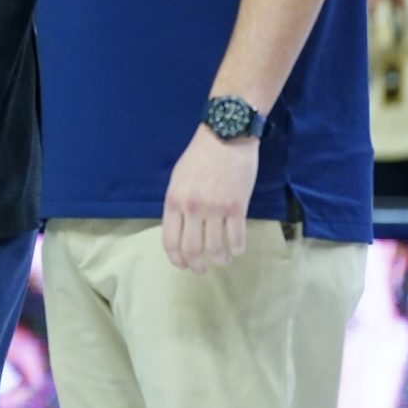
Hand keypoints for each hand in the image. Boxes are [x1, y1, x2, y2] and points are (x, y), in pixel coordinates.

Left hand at [161, 125, 260, 272]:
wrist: (227, 137)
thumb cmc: (200, 156)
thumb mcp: (178, 178)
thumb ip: (178, 203)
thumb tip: (180, 228)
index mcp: (174, 201)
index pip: (170, 240)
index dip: (176, 258)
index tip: (183, 265)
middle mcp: (192, 208)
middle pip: (192, 250)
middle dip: (196, 265)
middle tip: (202, 270)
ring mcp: (215, 209)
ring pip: (216, 248)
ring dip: (220, 259)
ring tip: (223, 259)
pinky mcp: (237, 207)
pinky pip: (237, 238)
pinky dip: (238, 249)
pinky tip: (237, 249)